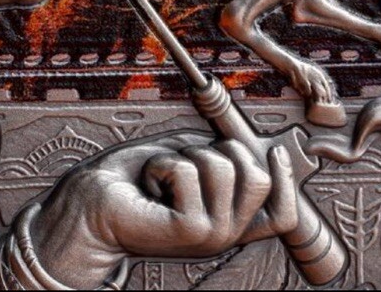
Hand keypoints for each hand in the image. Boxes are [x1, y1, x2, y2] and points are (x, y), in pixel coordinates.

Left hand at [29, 134, 297, 288]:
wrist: (92, 202)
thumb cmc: (134, 178)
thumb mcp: (187, 161)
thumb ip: (221, 159)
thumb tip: (252, 145)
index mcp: (229, 219)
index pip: (282, 213)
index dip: (288, 180)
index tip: (277, 152)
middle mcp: (226, 233)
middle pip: (257, 176)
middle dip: (219, 149)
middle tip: (183, 162)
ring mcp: (211, 235)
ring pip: (223, 165)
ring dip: (183, 154)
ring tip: (160, 175)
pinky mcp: (190, 229)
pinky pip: (188, 170)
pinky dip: (161, 163)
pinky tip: (148, 184)